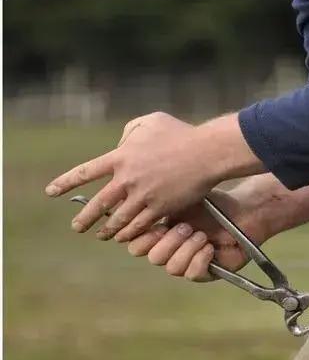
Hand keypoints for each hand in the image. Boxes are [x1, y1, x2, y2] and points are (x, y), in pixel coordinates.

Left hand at [46, 112, 263, 242]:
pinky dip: (131, 232)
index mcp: (121, 157)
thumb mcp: (150, 122)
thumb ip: (129, 132)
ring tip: (102, 236)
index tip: (51, 192)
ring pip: (119, 219)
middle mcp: (128, 179)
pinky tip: (126, 237)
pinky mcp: (162, 208)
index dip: (66, 183)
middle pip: (99, 204)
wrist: (207, 153)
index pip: (85, 173)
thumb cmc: (181, 133)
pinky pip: (141, 225)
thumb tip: (121, 145)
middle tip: (77, 227)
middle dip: (85, 218)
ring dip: (108, 230)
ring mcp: (144, 196)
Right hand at [124, 174, 308, 281]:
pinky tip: (209, 246)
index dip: (142, 236)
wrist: (243, 211)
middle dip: (168, 242)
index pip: (135, 243)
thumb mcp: (179, 196)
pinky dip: (200, 259)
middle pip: (152, 258)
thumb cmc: (212, 202)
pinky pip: (192, 274)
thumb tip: (127, 195)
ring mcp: (186, 263)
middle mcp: (169, 250)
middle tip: (186, 227)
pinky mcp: (204, 272)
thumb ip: (155, 198)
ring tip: (201, 234)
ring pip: (171, 267)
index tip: (157, 222)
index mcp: (158, 232)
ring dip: (186, 249)